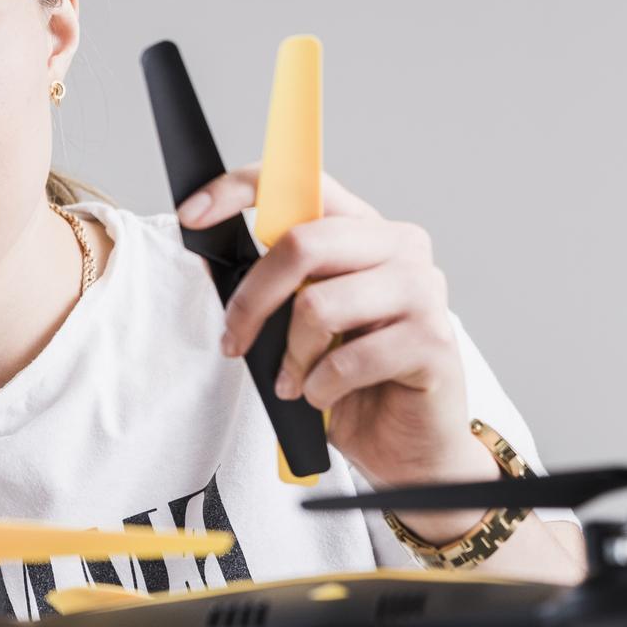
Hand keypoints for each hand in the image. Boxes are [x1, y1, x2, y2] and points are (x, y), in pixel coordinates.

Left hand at [178, 165, 492, 500]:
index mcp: (366, 230)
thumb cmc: (353, 378)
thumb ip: (278, 284)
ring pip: (319, 305)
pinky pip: (348, 360)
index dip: (241, 191)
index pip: (303, 185)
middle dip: (252, 300)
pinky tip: (324, 396)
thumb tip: (211, 257)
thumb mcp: (303, 321)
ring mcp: (424, 291)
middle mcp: (401, 247)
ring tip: (293, 381)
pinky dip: (320, 387)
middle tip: (236, 341)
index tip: (193, 216)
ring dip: (291, 356)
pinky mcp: (433, 341)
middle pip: (303, 244)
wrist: (409, 442)